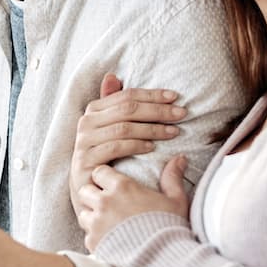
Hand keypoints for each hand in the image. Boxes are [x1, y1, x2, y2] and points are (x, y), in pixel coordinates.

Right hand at [70, 73, 185, 201]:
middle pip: (127, 109)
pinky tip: (153, 148)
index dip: (152, 95)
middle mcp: (86, 122)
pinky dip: (137, 145)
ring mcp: (84, 141)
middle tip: (181, 113)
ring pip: (124, 128)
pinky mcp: (86, 160)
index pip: (126, 96)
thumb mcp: (110, 129)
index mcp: (94, 109)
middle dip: (158, 110)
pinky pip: (116, 147)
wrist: (89, 191)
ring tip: (173, 132)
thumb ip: (113, 104)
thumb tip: (112, 76)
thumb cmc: (105, 157)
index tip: (175, 97)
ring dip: (152, 128)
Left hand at [76, 155, 190, 250]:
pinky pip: (87, 235)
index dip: (105, 177)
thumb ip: (172, 177)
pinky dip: (96, 237)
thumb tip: (180, 158)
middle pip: (85, 190)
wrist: (163, 258)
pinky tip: (110, 240)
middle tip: (107, 203)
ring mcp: (96, 223)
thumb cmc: (170, 227)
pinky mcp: (93, 242)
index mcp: (121, 187)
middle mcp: (104, 202)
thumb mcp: (175, 200)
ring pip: (83, 213)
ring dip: (92, 216)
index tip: (112, 185)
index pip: (99, 172)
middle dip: (94, 195)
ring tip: (106, 222)